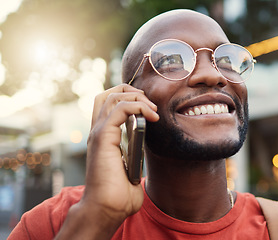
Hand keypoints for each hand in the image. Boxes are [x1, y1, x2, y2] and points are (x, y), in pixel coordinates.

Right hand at [56, 84, 157, 238]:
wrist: (107, 209)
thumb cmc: (118, 194)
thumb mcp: (130, 166)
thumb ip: (133, 153)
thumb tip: (143, 149)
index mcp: (103, 136)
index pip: (108, 104)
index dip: (128, 97)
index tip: (149, 108)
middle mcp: (97, 131)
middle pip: (107, 94)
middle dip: (130, 91)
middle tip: (150, 103)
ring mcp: (98, 133)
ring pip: (112, 96)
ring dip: (137, 98)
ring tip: (153, 110)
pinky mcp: (103, 137)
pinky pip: (119, 109)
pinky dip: (137, 107)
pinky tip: (151, 117)